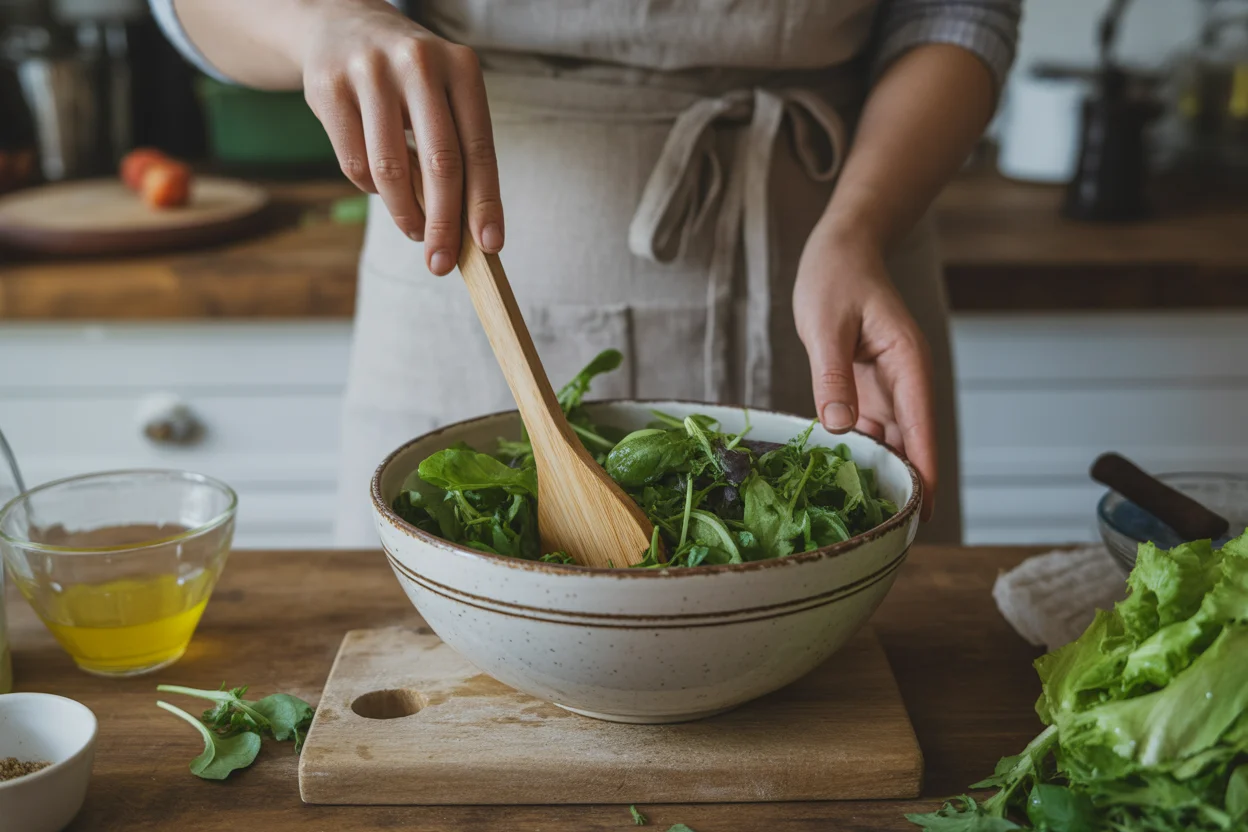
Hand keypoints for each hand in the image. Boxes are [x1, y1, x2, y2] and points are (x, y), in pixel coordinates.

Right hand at [299, 0, 501, 273]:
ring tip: (414, 230)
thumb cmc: (410, 79)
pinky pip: (354, 163)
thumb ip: (456, 152)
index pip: (479, 148)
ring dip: (405, 214)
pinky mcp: (329, 88)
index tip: (489, 246)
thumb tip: (466, 231)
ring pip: (390, 170)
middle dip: (444, 224)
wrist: (341, 24)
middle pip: (440, 163)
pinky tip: (380, 187)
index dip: (485, 203)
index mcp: (461, 67)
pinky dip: (369, 188)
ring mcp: (370, 73)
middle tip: (442, 263)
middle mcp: (418, 64)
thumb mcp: (443, 98)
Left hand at [793, 221, 936, 519]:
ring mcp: (886, 387)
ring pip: (889, 441)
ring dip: (878, 473)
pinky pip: (867, 428)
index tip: (922, 516)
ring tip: (862, 517)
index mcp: (908, 364)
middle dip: (903, 486)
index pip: (921, 430)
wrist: (841, 249)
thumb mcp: (826, 326)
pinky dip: (858, 452)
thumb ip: (832, 376)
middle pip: (910, 444)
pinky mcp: (866, 388)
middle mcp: (905, 381)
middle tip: (887, 534)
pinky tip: (840, 478)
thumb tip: (841, 427)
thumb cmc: (836, 277)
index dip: (923, 474)